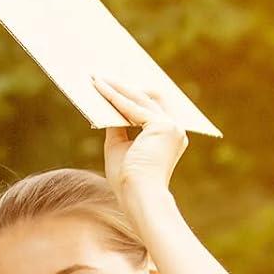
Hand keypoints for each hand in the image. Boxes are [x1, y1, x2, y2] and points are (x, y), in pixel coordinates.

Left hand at [94, 75, 188, 201]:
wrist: (138, 196)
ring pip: (141, 100)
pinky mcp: (163, 126)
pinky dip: (115, 97)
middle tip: (104, 76)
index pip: (151, 110)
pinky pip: (134, 107)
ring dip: (118, 88)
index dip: (131, 97)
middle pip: (148, 100)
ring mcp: (172, 127)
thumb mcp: (119, 147)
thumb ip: (117, 126)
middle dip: (125, 88)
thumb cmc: (128, 181)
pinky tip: (101, 88)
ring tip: (98, 78)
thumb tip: (108, 104)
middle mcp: (175, 130)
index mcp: (168, 138)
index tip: (115, 85)